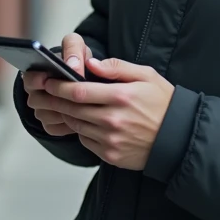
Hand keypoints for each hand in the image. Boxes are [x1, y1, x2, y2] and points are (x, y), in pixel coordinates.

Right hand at [22, 33, 90, 135]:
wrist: (86, 78)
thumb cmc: (77, 59)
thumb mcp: (76, 46)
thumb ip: (73, 50)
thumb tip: (72, 66)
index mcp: (36, 72)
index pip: (28, 78)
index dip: (36, 79)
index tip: (46, 78)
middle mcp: (35, 93)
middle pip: (35, 100)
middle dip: (52, 97)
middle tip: (67, 95)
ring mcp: (42, 110)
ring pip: (45, 116)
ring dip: (62, 111)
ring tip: (80, 106)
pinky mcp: (50, 125)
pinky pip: (54, 128)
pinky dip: (66, 123)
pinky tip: (81, 117)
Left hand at [42, 57, 174, 170]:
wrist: (178, 138)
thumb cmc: (162, 103)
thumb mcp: (146, 76)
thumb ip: (116, 67)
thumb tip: (91, 64)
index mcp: (121, 96)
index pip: (78, 91)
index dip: (58, 86)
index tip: (48, 81)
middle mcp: (113, 120)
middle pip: (72, 109)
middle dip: (53, 100)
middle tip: (41, 94)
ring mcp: (111, 140)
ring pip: (76, 125)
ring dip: (65, 115)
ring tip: (57, 105)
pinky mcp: (110, 155)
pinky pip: (85, 140)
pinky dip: (80, 130)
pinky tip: (81, 121)